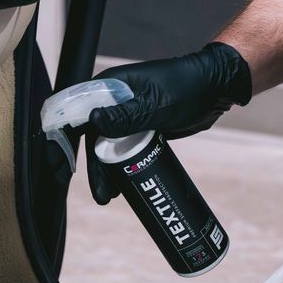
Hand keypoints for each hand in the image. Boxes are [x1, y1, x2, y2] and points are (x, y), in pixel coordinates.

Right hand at [84, 42, 250, 204]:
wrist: (215, 89)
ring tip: (111, 195)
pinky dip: (123, 165)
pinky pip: (125, 148)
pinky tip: (123, 183)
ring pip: (109, 146)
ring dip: (108, 171)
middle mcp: (114, 100)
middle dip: (94, 167)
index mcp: (110, 87)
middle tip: (101, 192)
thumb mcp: (154, 105)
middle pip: (93, 137)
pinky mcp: (141, 127)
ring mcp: (128, 115)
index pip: (78, 113)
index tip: (68, 165)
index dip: (68, 140)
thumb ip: (124, 115)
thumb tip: (92, 121)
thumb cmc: (186, 87)